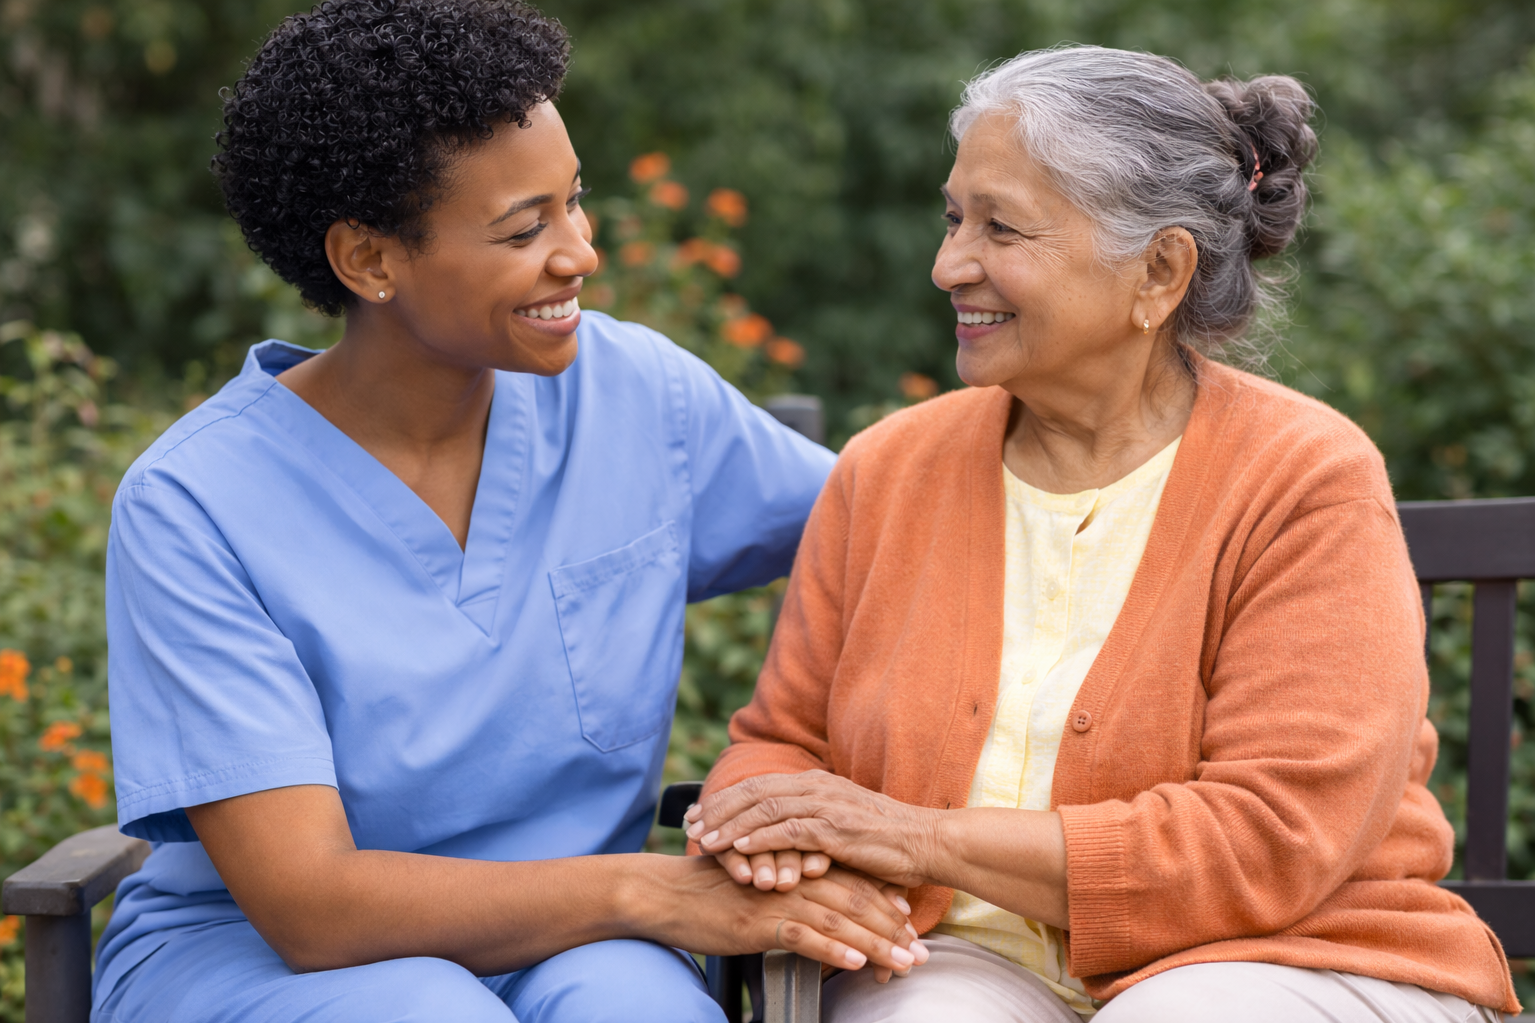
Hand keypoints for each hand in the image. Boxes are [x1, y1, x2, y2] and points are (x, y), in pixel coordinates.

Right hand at [646, 855, 927, 975]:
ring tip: (902, 964)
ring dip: (876, 943)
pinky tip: (856, 963)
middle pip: (856, 900)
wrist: (666, 894)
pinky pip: (805, 935)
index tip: (912, 927)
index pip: (852, 882)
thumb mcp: (759, 888)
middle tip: (920, 953)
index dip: (885, 904)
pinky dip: (834, 950)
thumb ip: (791, 894)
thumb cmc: (711, 893)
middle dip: (893, 929)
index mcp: (796, 864)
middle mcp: (794, 875)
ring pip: (839, 918)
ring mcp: (779, 896)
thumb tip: (820, 918)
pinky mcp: (760, 920)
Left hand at [685, 771, 938, 888]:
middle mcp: (817, 787)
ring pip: (765, 809)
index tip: (699, 813)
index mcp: (817, 783)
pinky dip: (761, 838)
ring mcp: (826, 805)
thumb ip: (814, 826)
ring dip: (731, 825)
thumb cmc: (888, 842)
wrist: (927, 843)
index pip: (760, 784)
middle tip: (689, 825)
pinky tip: (740, 848)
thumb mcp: (844, 825)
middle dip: (718, 809)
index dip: (726, 798)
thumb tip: (785, 839)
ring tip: (704, 840)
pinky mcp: (835, 829)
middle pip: (754, 791)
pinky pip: (789, 831)